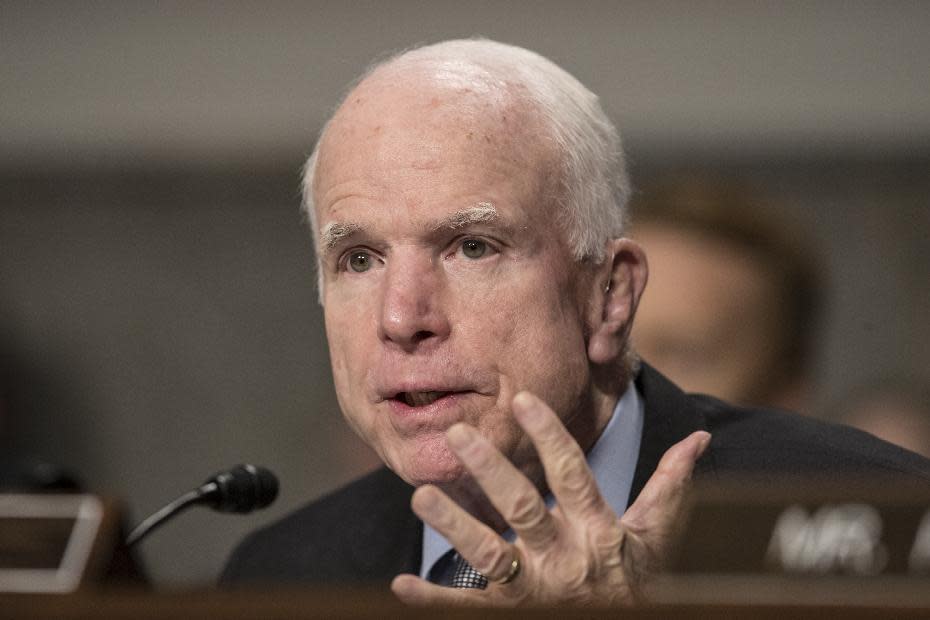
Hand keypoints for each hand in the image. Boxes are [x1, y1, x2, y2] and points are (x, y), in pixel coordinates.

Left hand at [390, 391, 709, 606]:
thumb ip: (671, 486)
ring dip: (454, 525)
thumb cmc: (641, 584)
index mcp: (598, 531)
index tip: (521, 399)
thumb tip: (699, 438)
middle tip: (458, 433)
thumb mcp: (658, 537)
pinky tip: (402, 585)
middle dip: (490, 469)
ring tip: (421, 494)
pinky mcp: (511, 616)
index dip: (548, 435)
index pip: (572, 473)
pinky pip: (468, 610)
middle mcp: (565, 559)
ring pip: (489, 556)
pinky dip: (434, 600)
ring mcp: (536, 593)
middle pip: (523, 507)